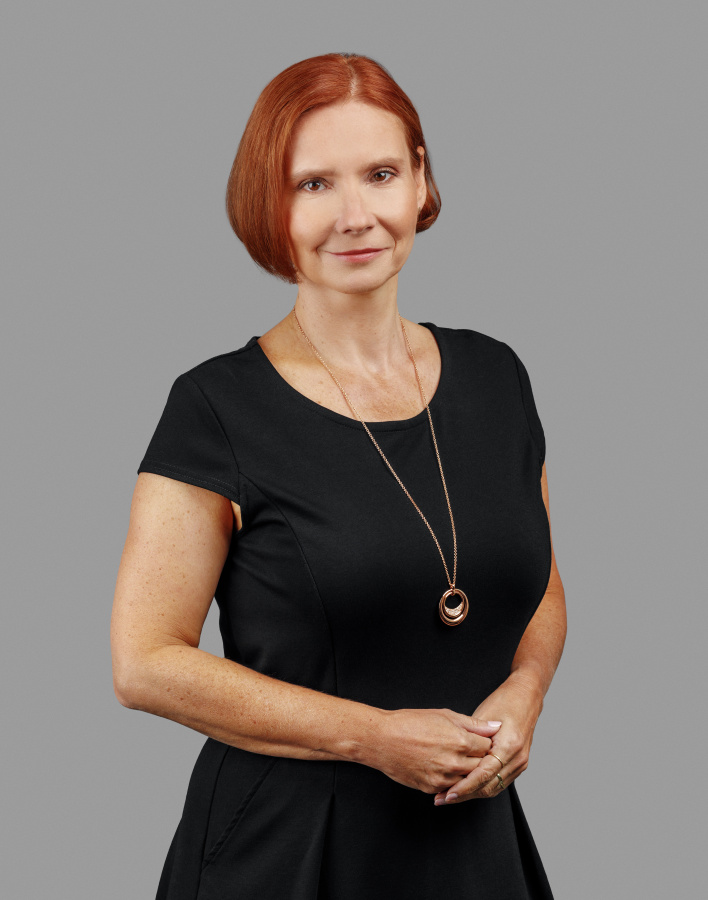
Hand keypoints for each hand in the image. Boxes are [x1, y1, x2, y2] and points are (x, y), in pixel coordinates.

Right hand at [371, 708, 501, 794]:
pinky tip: (444, 767)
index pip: (488, 747)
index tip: (480, 740)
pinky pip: (451, 788)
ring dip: (466, 771)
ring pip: (468, 780)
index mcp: (460, 740)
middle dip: (479, 759)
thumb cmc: (410, 722)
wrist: (381, 739)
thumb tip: (495, 726)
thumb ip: (473, 723)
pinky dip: (452, 780)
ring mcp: (443, 777)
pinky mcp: (432, 788)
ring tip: (456, 758)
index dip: (485, 743)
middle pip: (481, 766)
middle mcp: (454, 761)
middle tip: (472, 751)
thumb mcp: (444, 715)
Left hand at [433, 674, 543, 805]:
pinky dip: (481, 787)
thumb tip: (451, 755)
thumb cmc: (504, 701)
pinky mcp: (519, 765)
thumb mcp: (482, 715)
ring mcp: (520, 763)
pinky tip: (465, 789)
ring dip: (471, 794)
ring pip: (493, 788)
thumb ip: (469, 737)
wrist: (527, 697)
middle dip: (464, 795)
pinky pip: (498, 782)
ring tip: (449, 797)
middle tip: (442, 799)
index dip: (464, 786)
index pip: (483, 774)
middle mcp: (517, 758)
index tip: (447, 793)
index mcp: (509, 745)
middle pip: (488, 786)